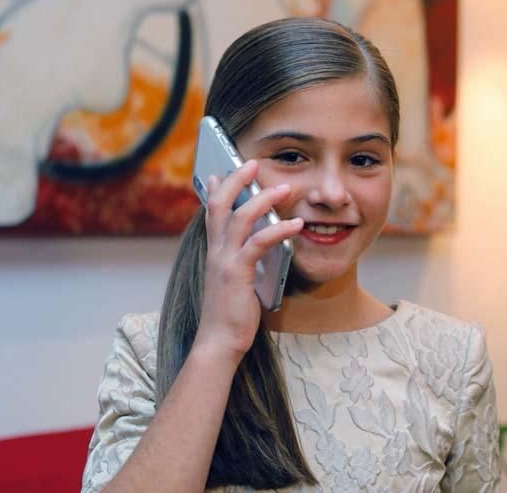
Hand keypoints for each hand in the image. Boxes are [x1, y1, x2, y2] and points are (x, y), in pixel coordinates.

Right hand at [193, 159, 302, 359]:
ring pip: (240, 217)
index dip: (214, 190)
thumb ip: (240, 263)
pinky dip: (278, 229)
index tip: (217, 173)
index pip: (210, 213)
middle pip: (219, 204)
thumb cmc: (230, 315)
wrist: (218, 343)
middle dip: (236, 180)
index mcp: (214, 253)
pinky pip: (258, 243)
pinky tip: (296, 224)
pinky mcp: (237, 273)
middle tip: (252, 163)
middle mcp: (215, 252)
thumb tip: (253, 252)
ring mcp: (224, 261)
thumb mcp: (233, 282)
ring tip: (286, 188)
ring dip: (263, 198)